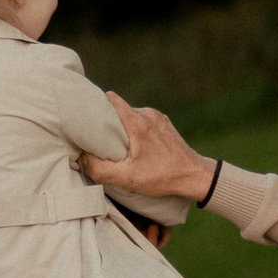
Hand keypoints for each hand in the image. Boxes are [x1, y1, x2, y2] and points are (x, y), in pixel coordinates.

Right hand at [79, 94, 216, 211]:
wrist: (195, 176)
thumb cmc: (162, 177)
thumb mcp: (127, 178)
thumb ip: (100, 169)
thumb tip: (82, 158)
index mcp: (137, 122)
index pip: (111, 99)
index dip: (96, 104)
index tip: (86, 116)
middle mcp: (148, 114)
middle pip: (119, 109)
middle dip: (108, 122)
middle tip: (101, 140)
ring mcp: (158, 117)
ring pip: (131, 116)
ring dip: (123, 128)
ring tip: (120, 147)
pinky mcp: (164, 124)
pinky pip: (143, 121)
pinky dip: (136, 131)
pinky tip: (136, 148)